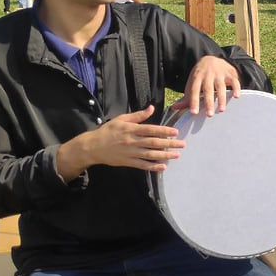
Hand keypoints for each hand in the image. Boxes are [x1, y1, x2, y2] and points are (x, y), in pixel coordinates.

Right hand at [57, 105, 184, 178]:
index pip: (151, 130)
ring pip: (151, 154)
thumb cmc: (108, 131)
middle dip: (169, 144)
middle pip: (154, 142)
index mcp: (131, 129)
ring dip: (165, 155)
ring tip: (177, 155)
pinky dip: (153, 166)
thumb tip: (151, 108)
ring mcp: (131, 152)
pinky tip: (163, 167)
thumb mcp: (121, 119)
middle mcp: (132, 141)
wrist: (93, 147)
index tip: (175, 132)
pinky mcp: (128, 162)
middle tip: (182, 144)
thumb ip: (138, 115)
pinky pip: (143, 165)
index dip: (164, 131)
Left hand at [171, 55, 240, 115]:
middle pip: (208, 89)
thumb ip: (187, 97)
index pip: (194, 90)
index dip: (194, 101)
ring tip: (221, 110)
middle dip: (208, 102)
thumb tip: (175, 107)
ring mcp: (220, 73)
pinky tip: (236, 96)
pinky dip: (236, 88)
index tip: (194, 113)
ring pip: (220, 86)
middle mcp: (208, 74)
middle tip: (209, 115)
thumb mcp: (192, 83)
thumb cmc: (201, 75)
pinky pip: (234, 81)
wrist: (212, 58)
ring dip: (221, 98)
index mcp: (197, 77)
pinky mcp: (230, 73)